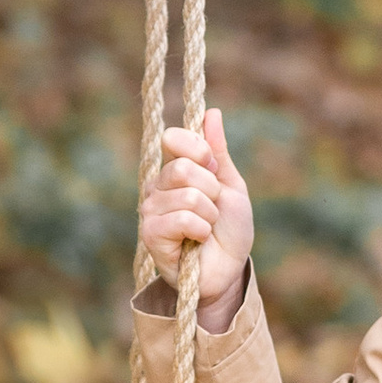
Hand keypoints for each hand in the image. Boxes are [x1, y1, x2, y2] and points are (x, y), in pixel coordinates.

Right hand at [140, 109, 253, 327]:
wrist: (229, 269)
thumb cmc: (229, 230)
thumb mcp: (231, 185)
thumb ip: (218, 152)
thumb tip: (212, 113)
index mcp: (175, 169)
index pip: (175, 138)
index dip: (201, 151)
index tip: (215, 170)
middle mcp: (157, 186)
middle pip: (183, 167)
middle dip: (212, 190)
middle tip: (213, 208)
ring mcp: (151, 209)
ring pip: (188, 195)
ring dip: (209, 214)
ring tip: (206, 228)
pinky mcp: (150, 234)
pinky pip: (182, 218)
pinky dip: (201, 230)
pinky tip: (197, 241)